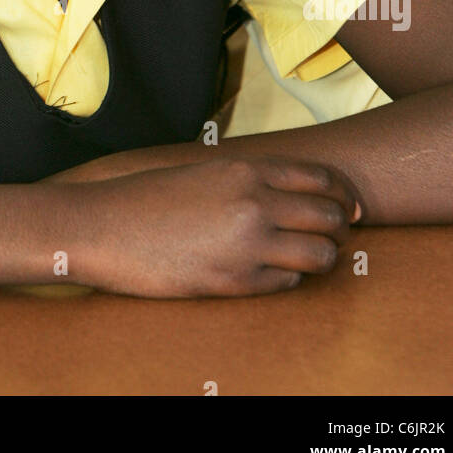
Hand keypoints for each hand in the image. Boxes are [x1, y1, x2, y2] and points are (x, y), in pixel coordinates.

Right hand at [78, 157, 359, 298]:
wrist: (103, 225)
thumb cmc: (149, 197)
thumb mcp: (205, 171)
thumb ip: (249, 177)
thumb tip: (291, 193)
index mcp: (246, 169)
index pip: (322, 178)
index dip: (343, 194)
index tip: (349, 207)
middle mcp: (255, 202)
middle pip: (331, 216)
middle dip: (339, 228)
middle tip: (333, 237)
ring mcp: (247, 244)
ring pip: (320, 255)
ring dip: (321, 258)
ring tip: (305, 259)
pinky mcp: (234, 281)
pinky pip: (288, 284)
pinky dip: (288, 280)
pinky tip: (270, 274)